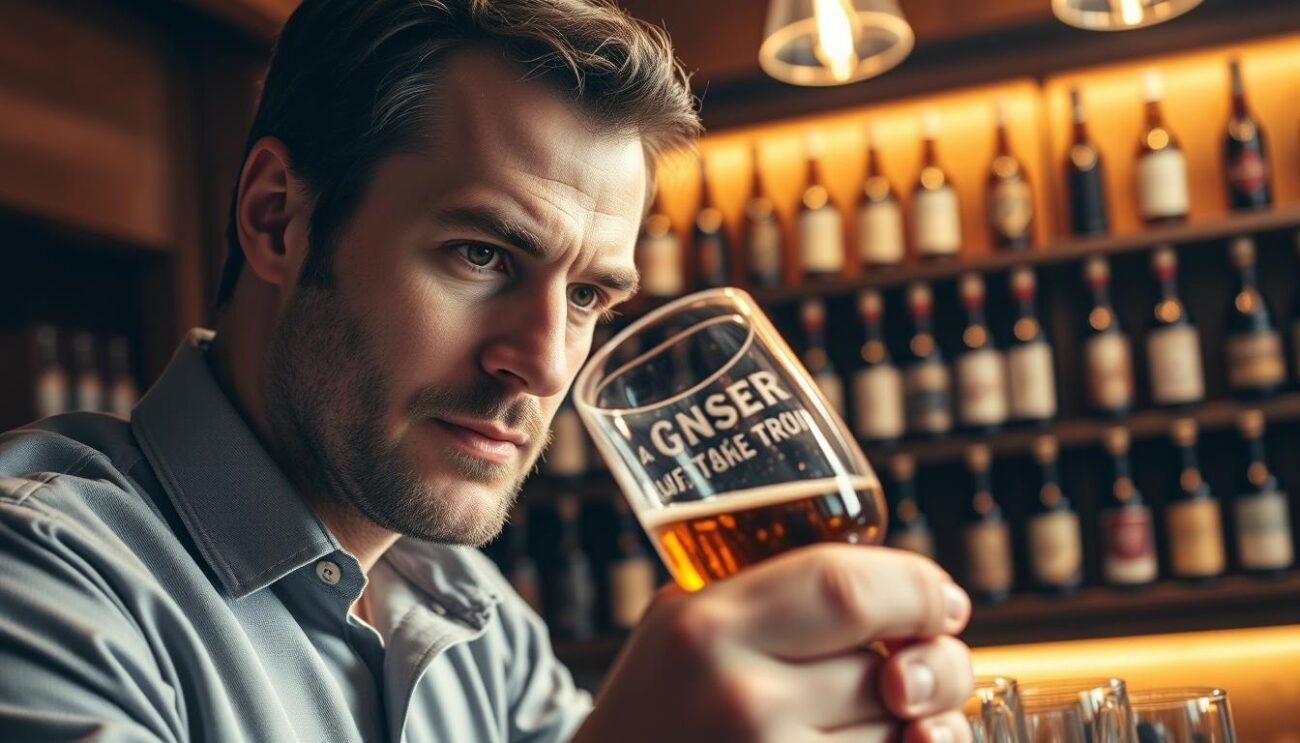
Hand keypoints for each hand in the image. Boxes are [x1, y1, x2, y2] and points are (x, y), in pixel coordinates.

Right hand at [573, 544, 973, 742]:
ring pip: (904, 734)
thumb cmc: (655, 699)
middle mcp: (740, 700)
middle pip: (892, 666)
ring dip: (920, 723)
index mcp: (707, 627)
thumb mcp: (682, 617)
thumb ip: (772, 589)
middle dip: (938, 662)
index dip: (918, 589)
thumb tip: (906, 591)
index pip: (846, 588)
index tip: (941, 599)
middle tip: (935, 659)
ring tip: (884, 715)